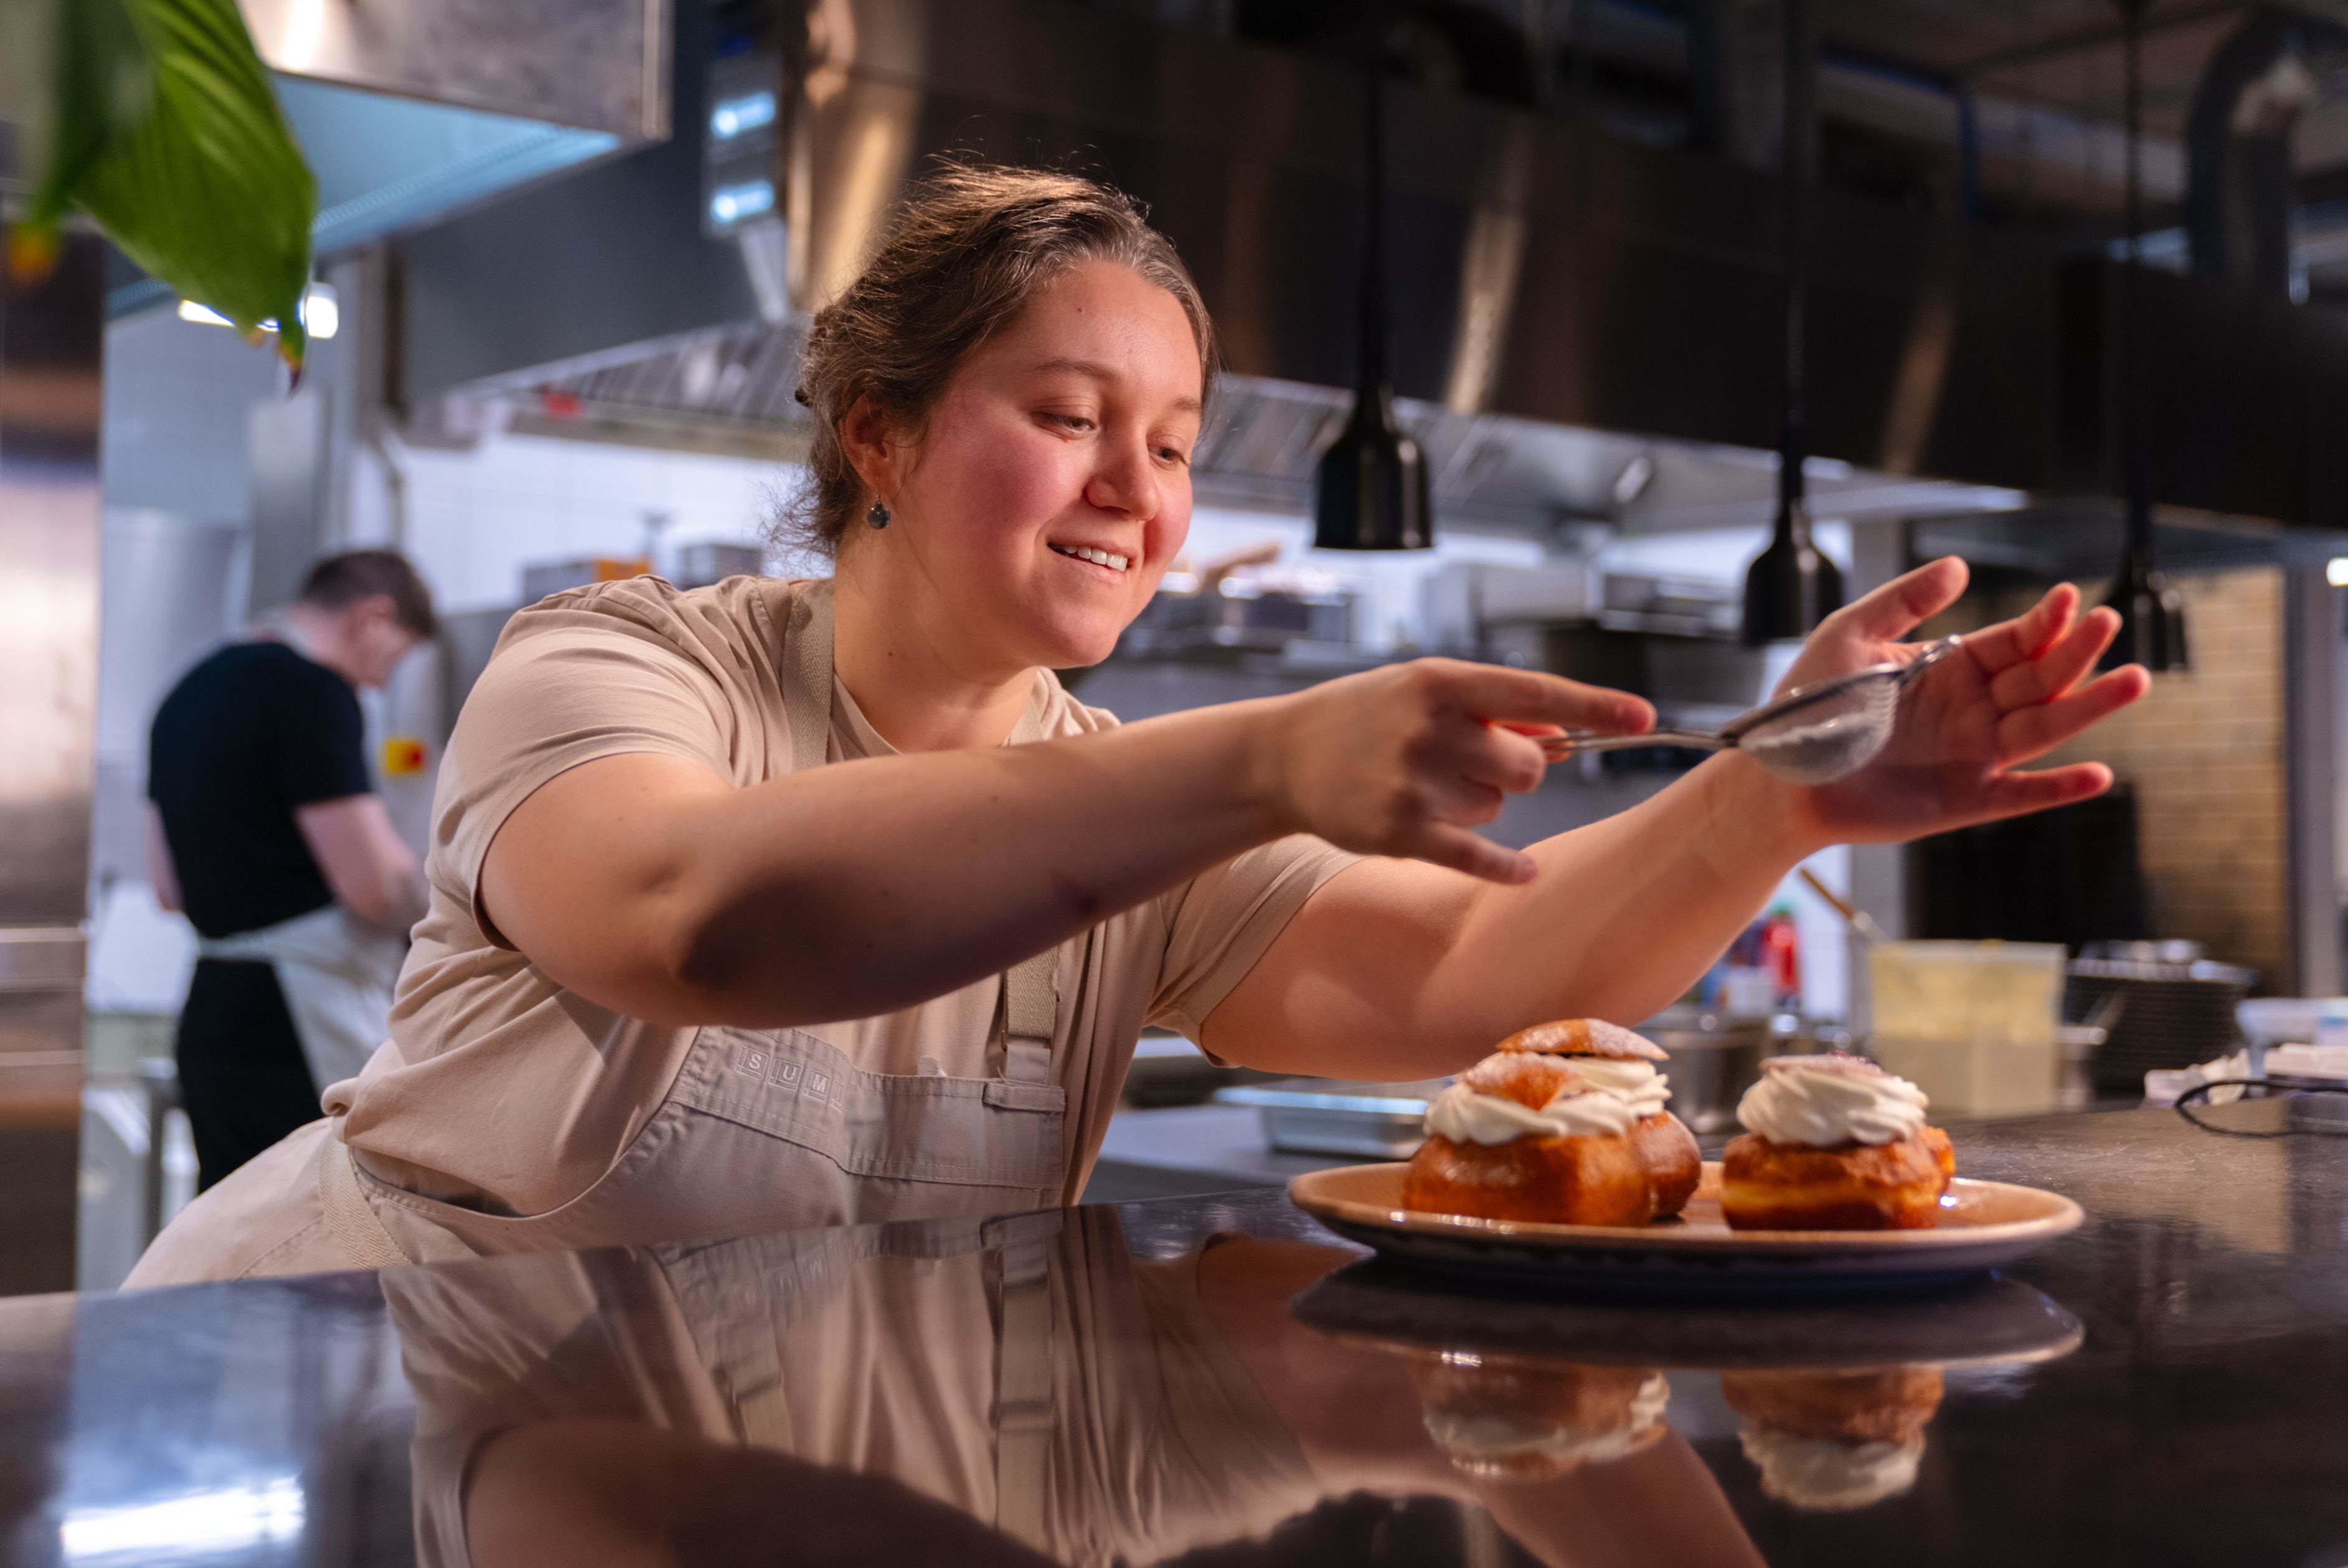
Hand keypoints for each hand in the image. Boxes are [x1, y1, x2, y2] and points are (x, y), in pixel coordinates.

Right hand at [1268, 659, 1652, 882]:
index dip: (1594, 703)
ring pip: (1498, 808)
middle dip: (1512, 770)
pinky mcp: (1399, 831)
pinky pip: (1479, 856)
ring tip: (1426, 786)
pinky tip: (1527, 872)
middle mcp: (1428, 728)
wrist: (1281, 756)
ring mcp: (1412, 782)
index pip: (1534, 690)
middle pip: (1526, 766)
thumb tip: (1562, 736)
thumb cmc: (1365, 717)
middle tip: (1471, 763)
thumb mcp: (1421, 690)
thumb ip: (1491, 708)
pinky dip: (1506, 866)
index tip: (1644, 714)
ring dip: (1478, 803)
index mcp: (1439, 681)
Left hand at [1784, 557, 2148, 844]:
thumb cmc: (1807, 703)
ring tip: (2134, 681)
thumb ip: (1904, 601)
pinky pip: (2021, 794)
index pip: (2016, 639)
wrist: (1779, 775)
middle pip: (2041, 678)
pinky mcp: (1964, 800)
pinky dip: (2058, 788)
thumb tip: (1959, 565)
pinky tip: (2098, 775)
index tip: (2069, 598)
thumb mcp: (1849, 636)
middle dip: (2078, 652)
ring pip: (2045, 727)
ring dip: (2090, 707)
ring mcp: (1973, 755)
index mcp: (1952, 666)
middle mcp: (1973, 709)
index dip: (2045, 621)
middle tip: (2109, 623)